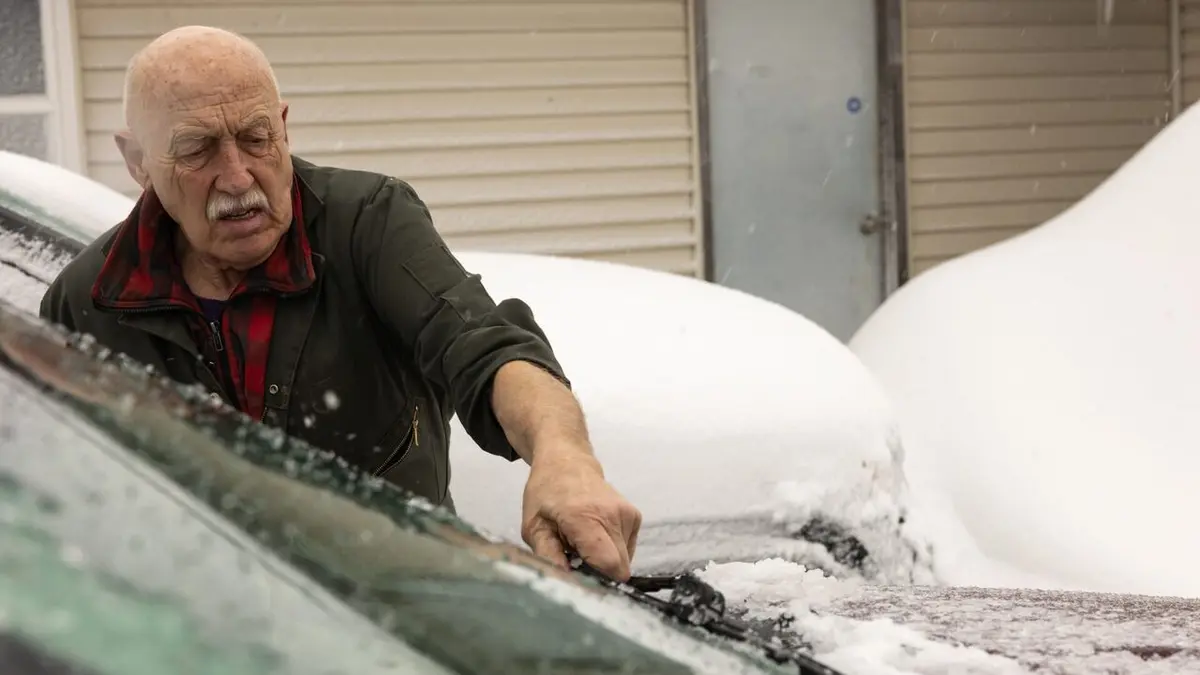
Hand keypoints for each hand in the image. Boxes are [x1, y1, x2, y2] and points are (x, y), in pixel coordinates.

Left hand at [520, 449, 641, 580]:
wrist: (567, 461)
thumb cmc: (546, 494)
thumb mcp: (534, 527)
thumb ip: (548, 556)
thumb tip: (565, 582)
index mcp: (584, 517)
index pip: (609, 564)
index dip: (597, 579)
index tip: (580, 578)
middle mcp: (612, 515)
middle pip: (619, 567)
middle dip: (599, 572)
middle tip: (576, 558)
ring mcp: (627, 514)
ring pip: (624, 560)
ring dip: (604, 559)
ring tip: (583, 541)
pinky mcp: (635, 516)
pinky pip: (627, 549)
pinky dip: (612, 548)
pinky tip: (595, 534)